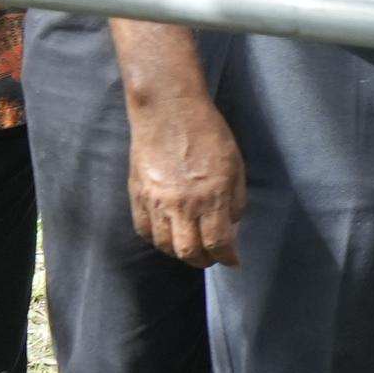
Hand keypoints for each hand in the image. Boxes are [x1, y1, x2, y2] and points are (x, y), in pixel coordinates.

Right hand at [125, 88, 246, 266]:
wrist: (168, 111)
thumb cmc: (208, 133)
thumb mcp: (236, 166)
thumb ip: (235, 200)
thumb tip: (232, 226)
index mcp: (212, 196)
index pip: (218, 243)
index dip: (227, 257)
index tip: (232, 260)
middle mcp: (182, 204)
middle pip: (189, 252)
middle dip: (203, 261)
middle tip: (212, 257)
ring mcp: (156, 202)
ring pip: (165, 245)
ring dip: (180, 252)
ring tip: (191, 247)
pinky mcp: (137, 195)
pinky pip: (144, 230)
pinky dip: (157, 239)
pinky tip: (168, 235)